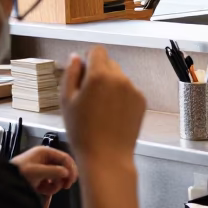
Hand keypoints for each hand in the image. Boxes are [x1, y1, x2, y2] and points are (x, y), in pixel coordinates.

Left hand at [11, 146, 77, 197]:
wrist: (5, 182)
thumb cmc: (20, 173)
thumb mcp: (37, 172)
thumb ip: (53, 171)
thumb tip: (66, 173)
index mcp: (45, 152)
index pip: (65, 158)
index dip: (71, 168)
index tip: (72, 180)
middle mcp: (46, 158)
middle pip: (63, 167)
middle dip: (64, 178)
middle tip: (66, 187)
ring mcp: (44, 167)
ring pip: (58, 176)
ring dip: (55, 184)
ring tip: (46, 190)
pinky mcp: (41, 177)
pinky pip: (51, 182)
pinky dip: (48, 187)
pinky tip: (41, 190)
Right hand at [60, 47, 145, 167]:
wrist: (106, 156)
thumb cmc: (83, 131)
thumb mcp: (66, 100)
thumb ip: (70, 73)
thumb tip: (76, 57)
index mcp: (99, 75)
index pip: (97, 50)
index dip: (89, 59)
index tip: (84, 73)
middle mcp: (120, 78)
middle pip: (109, 63)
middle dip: (99, 73)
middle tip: (89, 96)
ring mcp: (133, 89)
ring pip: (119, 78)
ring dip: (110, 85)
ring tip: (100, 109)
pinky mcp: (142, 100)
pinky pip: (129, 91)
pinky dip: (121, 97)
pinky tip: (112, 115)